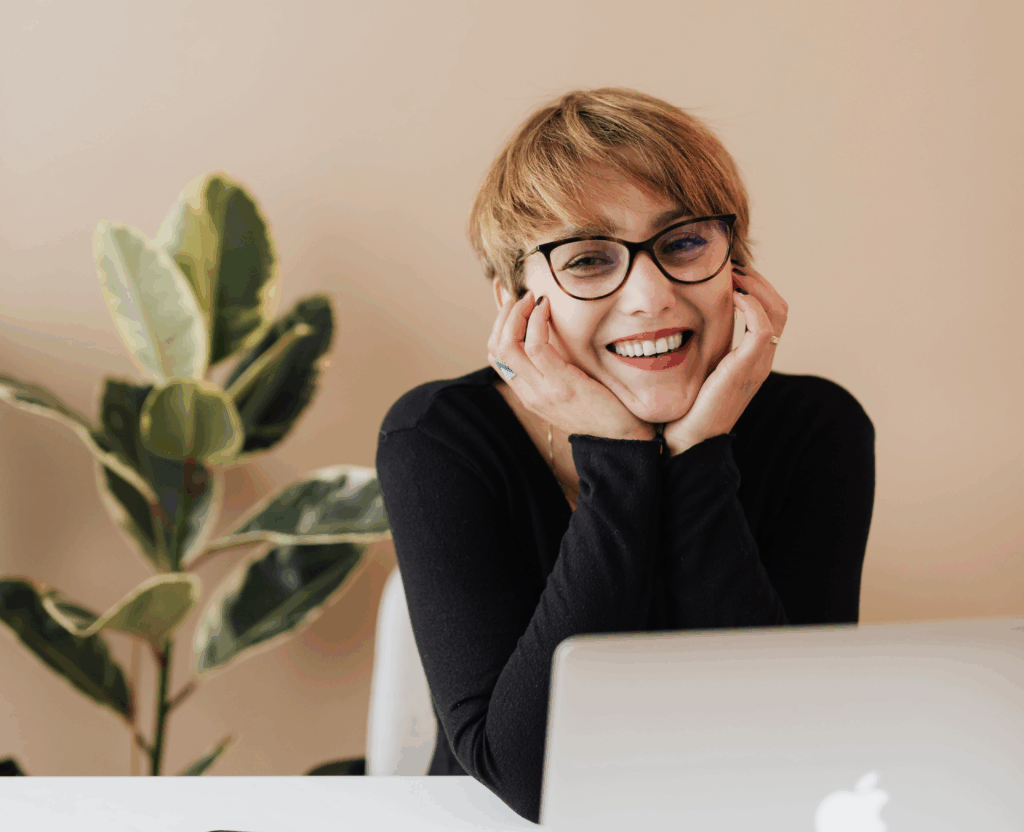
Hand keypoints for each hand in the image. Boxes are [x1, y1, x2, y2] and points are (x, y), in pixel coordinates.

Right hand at [487, 290, 655, 441]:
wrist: (623, 437)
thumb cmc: (603, 408)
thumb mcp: (570, 388)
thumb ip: (556, 368)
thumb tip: (553, 335)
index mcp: (529, 394)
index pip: (496, 357)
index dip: (498, 326)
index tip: (514, 306)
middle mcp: (529, 394)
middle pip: (496, 348)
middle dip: (503, 316)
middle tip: (520, 296)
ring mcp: (542, 391)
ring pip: (508, 345)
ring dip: (516, 314)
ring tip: (531, 298)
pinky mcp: (561, 384)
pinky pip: (536, 346)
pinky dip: (537, 320)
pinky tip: (546, 307)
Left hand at [662, 264, 787, 455]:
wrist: (688, 440)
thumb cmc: (686, 408)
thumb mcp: (696, 369)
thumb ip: (700, 347)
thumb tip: (679, 320)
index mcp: (752, 359)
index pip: (771, 312)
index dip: (755, 286)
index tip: (729, 272)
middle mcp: (761, 360)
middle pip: (780, 306)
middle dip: (758, 280)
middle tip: (732, 266)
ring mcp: (757, 364)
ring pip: (777, 311)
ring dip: (756, 285)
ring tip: (732, 274)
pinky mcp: (747, 369)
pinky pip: (763, 327)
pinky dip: (752, 305)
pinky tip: (732, 296)